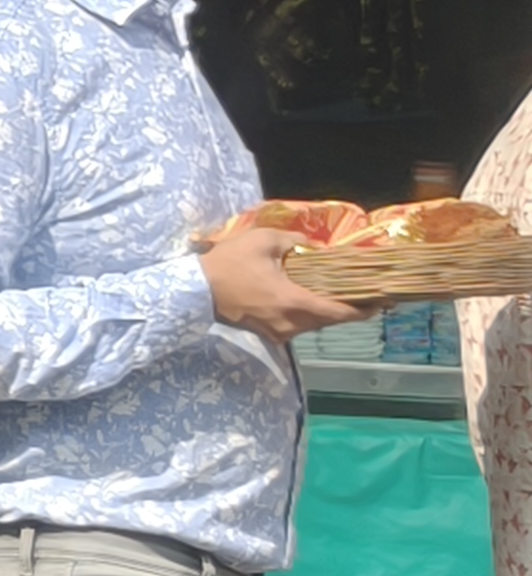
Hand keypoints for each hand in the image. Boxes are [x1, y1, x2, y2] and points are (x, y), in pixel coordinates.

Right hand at [200, 221, 364, 342]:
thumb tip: (311, 246)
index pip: (339, 313)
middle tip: (360, 295)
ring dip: (325, 313)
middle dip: (346, 309)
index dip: (363, 310)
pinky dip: (306, 316)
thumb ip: (293, 240)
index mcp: (294, 302)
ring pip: (313, 325)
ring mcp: (278, 332)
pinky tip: (305, 302)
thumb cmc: (229, 264)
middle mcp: (291, 323)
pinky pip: (296, 327)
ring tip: (334, 296)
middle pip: (329, 321)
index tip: (380, 303)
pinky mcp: (266, 334)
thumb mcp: (262, 240)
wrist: (195, 289)